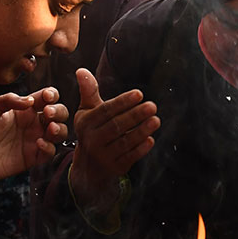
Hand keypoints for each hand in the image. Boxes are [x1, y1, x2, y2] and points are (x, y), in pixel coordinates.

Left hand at [0, 88, 68, 181]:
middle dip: (59, 111)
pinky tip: (39, 143)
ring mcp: (35, 140)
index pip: (47, 97)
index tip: (47, 96)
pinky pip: (49, 153)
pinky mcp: (32, 158)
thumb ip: (8, 100)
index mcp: (25, 108)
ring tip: (50, 128)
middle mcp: (33, 123)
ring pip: (60, 133)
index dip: (51, 95)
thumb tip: (30, 101)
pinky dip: (49, 147)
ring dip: (60, 129)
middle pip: (59, 114)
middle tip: (48, 112)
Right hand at [70, 68, 158, 207]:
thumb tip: (81, 70)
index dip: (123, 102)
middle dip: (135, 115)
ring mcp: (103, 156)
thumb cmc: (93, 131)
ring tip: (156, 120)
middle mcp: (92, 140)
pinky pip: (129, 157)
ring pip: (124, 142)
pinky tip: (150, 139)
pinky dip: (140, 149)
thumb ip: (89, 92)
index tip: (139, 94)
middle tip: (152, 106)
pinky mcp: (114, 168)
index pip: (106, 111)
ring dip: (141, 131)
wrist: (89, 167)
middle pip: (116, 126)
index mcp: (86, 123)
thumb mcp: (87, 112)